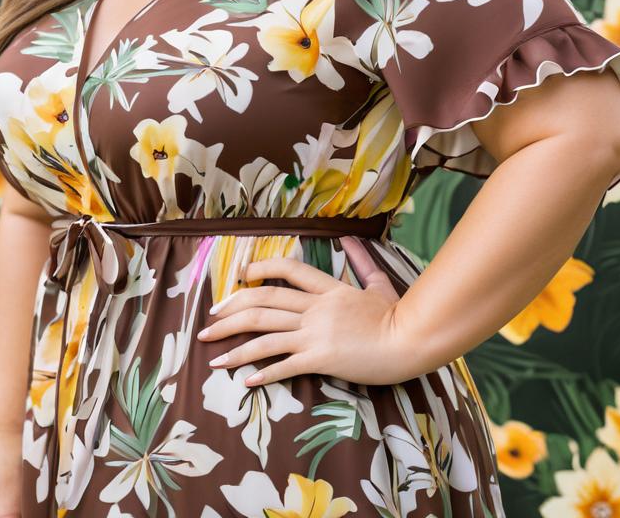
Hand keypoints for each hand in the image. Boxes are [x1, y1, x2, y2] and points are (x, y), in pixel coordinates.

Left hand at [196, 235, 413, 386]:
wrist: (410, 340)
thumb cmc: (398, 316)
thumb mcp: (378, 284)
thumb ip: (361, 262)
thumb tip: (351, 239)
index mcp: (328, 289)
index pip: (287, 270)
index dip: (259, 270)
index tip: (238, 278)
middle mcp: (315, 308)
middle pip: (263, 302)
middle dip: (230, 311)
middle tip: (209, 322)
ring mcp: (316, 333)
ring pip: (265, 335)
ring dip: (235, 346)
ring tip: (212, 355)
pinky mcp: (321, 358)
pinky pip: (284, 365)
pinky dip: (263, 373)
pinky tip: (246, 381)